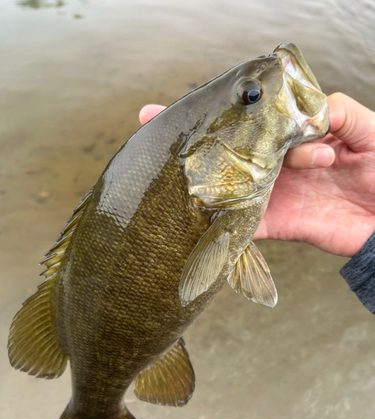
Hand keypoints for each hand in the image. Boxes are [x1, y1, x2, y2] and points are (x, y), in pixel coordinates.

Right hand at [139, 94, 374, 256]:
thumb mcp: (368, 129)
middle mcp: (278, 164)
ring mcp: (275, 193)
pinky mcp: (278, 223)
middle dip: (194, 140)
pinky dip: (223, 220)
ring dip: (202, 177)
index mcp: (295, 138)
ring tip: (174, 167)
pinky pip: (245, 222)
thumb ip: (338, 112)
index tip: (189, 102)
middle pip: (231, 150)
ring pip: (230, 183)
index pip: (254, 119)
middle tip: (155, 128)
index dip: (223, 109)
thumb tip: (306, 110)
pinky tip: (196, 209)